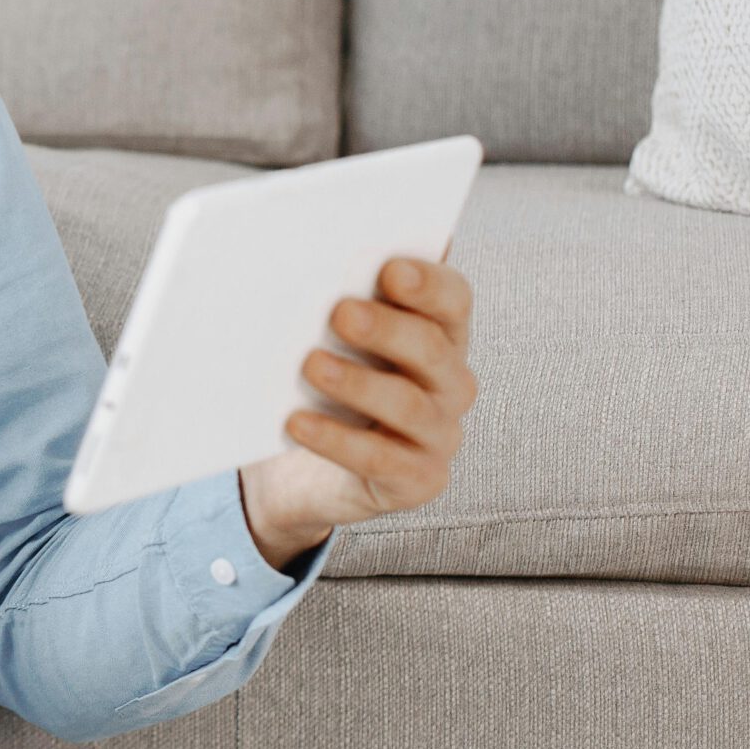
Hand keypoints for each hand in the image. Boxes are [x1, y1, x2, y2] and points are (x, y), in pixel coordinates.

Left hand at [237, 252, 477, 570]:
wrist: (315, 469)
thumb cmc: (330, 384)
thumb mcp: (336, 343)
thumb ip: (337, 308)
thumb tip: (300, 270)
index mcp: (441, 333)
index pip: (453, 298)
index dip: (428, 282)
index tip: (390, 269)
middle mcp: (452, 382)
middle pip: (432, 348)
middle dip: (386, 329)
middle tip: (340, 313)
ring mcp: (440, 434)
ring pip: (408, 404)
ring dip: (358, 383)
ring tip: (311, 365)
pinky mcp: (418, 479)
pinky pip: (379, 458)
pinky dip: (336, 439)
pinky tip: (296, 422)